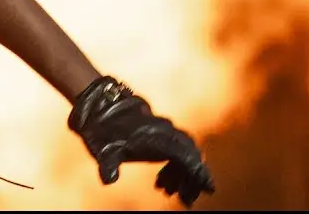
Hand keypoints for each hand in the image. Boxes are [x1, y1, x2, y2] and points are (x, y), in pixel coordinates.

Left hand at [68, 76, 215, 206]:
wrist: (98, 108)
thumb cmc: (102, 130)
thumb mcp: (104, 150)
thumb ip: (109, 165)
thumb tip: (109, 180)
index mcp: (157, 137)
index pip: (185, 156)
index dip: (198, 172)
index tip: (209, 188)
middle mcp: (165, 133)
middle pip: (190, 157)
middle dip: (191, 179)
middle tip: (185, 200)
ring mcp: (164, 133)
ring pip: (184, 155)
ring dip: (182, 176)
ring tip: (169, 193)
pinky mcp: (160, 136)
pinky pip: (176, 153)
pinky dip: (174, 170)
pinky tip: (162, 184)